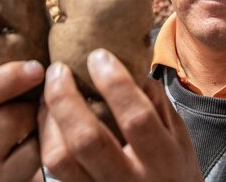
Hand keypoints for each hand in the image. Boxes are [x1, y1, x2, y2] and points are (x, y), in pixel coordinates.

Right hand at [0, 10, 43, 181]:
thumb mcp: (18, 91)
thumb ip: (20, 62)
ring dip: (35, 112)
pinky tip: (57, 138)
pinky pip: (30, 153)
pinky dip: (49, 141)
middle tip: (38, 69)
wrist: (27, 175)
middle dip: (4, 79)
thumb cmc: (28, 121)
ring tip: (52, 110)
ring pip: (4, 123)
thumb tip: (45, 6)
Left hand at [39, 49, 203, 181]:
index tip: (98, 56)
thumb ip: (157, 103)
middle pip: (87, 139)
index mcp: (163, 161)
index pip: (137, 118)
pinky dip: (45, 139)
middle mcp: (130, 181)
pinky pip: (52, 170)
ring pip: (59, 159)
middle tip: (58, 70)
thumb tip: (130, 64)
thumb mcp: (180, 139)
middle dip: (66, 98)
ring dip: (48, 119)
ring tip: (48, 93)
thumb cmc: (174, 173)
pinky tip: (48, 119)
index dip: (115, 83)